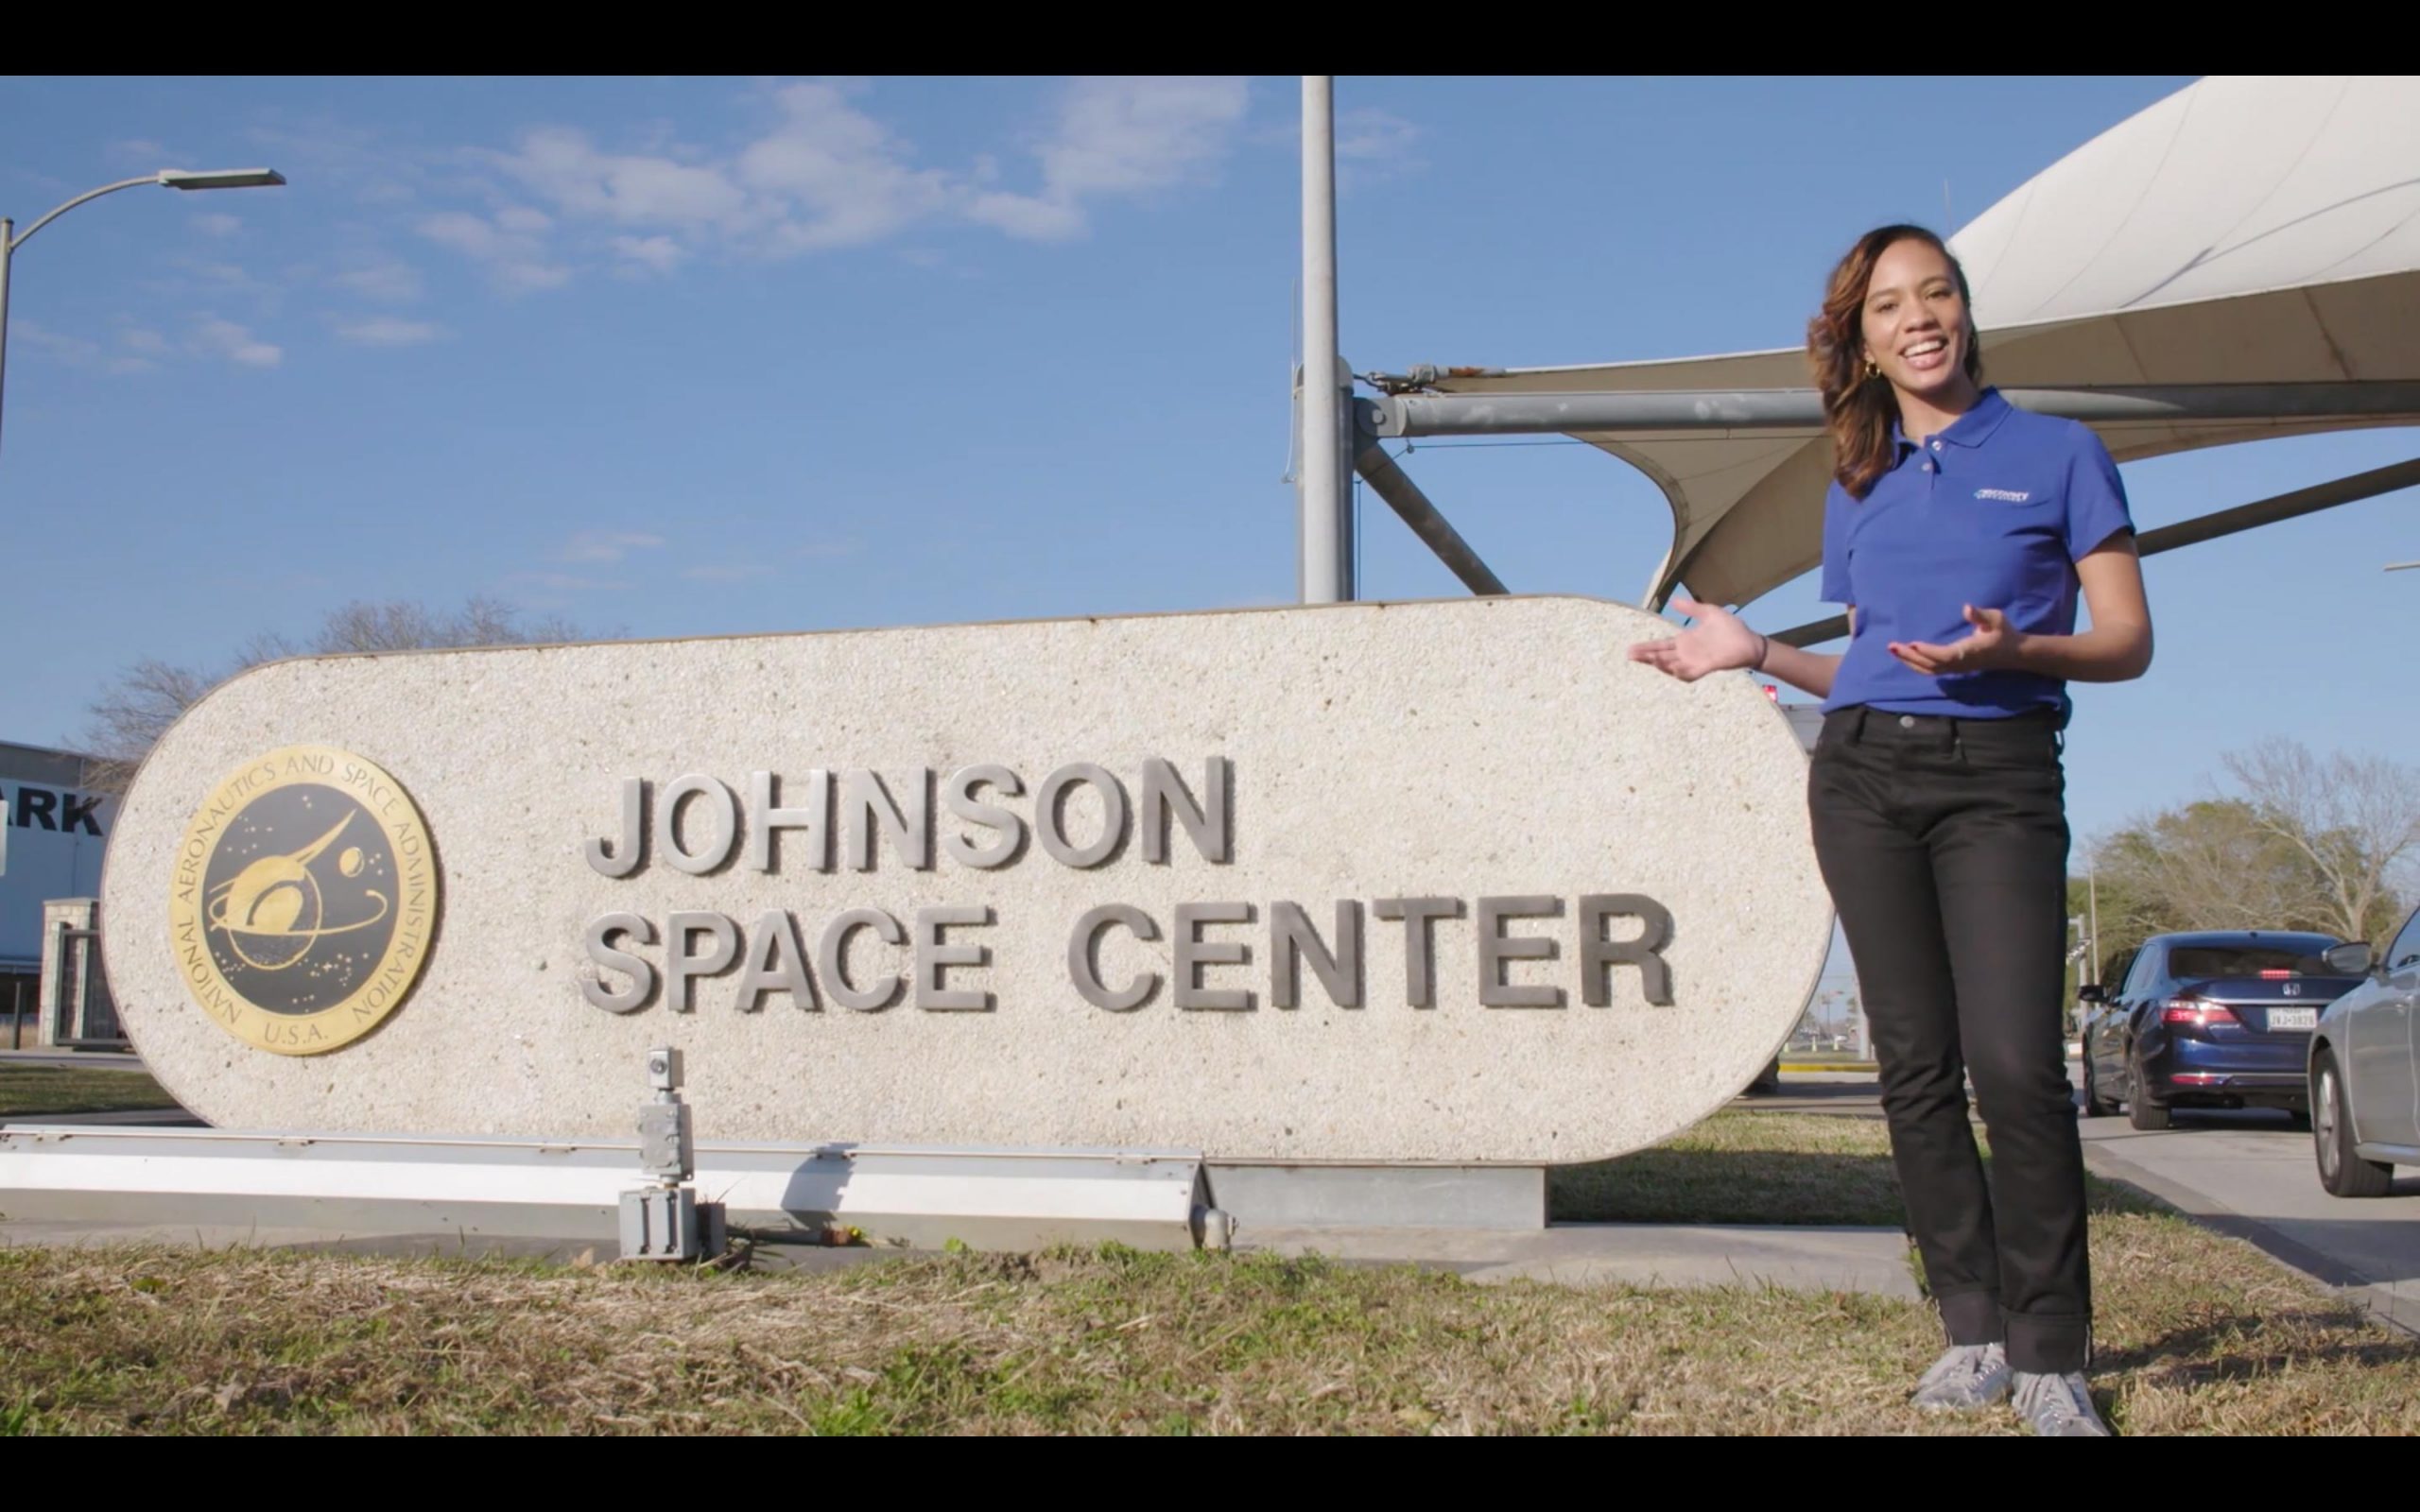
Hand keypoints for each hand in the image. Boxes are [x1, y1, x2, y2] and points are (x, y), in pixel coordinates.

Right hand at [1627, 596, 1762, 682]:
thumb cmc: (1731, 628)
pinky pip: (1689, 673)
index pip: (1660, 645)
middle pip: (1661, 657)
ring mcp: (1695, 662)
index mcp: (1685, 641)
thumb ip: (1691, 608)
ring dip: (1660, 664)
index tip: (1631, 649)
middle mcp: (1686, 654)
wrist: (1750, 641)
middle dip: (1646, 657)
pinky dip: (1678, 671)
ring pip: (1671, 666)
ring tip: (1649, 658)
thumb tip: (1673, 601)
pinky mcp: (1705, 667)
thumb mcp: (1708, 612)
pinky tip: (1669, 667)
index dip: (1646, 647)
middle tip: (1630, 655)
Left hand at [1889, 605, 2025, 675]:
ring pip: (1929, 670)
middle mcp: (1960, 663)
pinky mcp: (1954, 668)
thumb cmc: (2003, 633)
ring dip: (1910, 661)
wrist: (2014, 653)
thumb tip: (1967, 608)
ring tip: (1893, 650)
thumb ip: (1980, 615)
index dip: (1928, 651)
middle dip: (1910, 656)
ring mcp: (1956, 668)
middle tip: (1892, 646)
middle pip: (1931, 665)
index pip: (1945, 655)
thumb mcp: (1995, 619)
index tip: (1913, 644)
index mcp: (1969, 651)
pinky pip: (1932, 671)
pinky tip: (1905, 657)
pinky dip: (1917, 665)